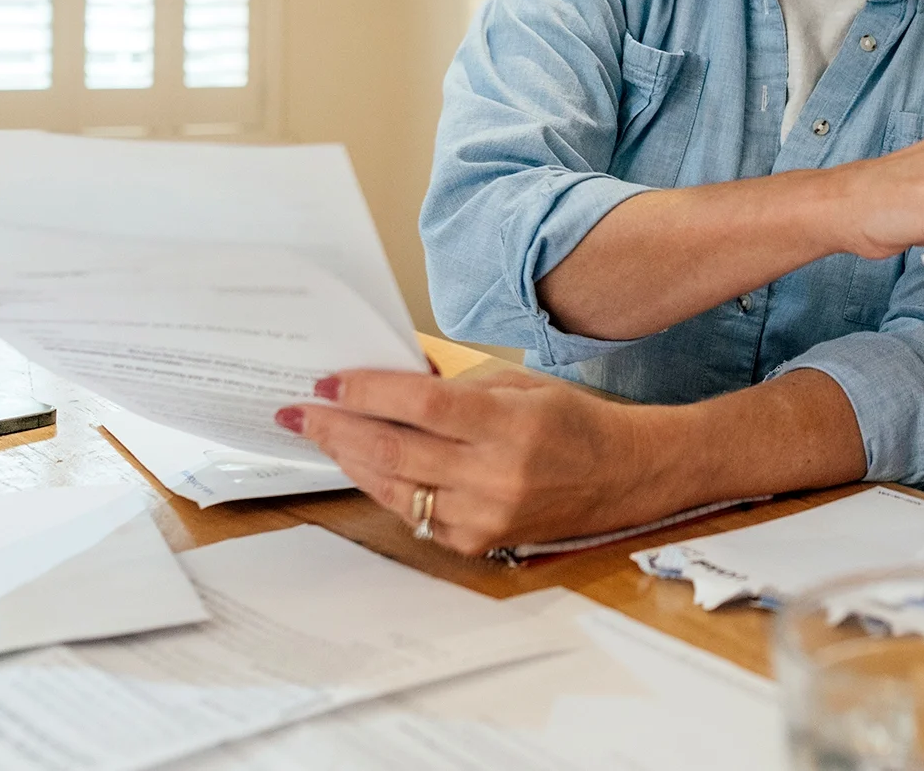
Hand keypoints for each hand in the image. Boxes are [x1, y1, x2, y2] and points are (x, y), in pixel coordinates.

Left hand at [277, 366, 665, 554]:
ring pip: (395, 488)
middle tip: (299, 412)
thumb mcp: (520, 387)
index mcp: (511, 426)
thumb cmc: (573, 422)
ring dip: (350, 460)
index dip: (367, 393)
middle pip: (395, 450)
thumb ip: (455, 389)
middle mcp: (496, 476)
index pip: (422, 406)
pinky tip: (364, 465)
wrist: (623, 477)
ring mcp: (484, 516)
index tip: (328, 382)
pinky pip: (414, 515)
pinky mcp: (477, 542)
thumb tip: (387, 381)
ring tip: (321, 435)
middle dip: (337, 429)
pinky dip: (384, 487)